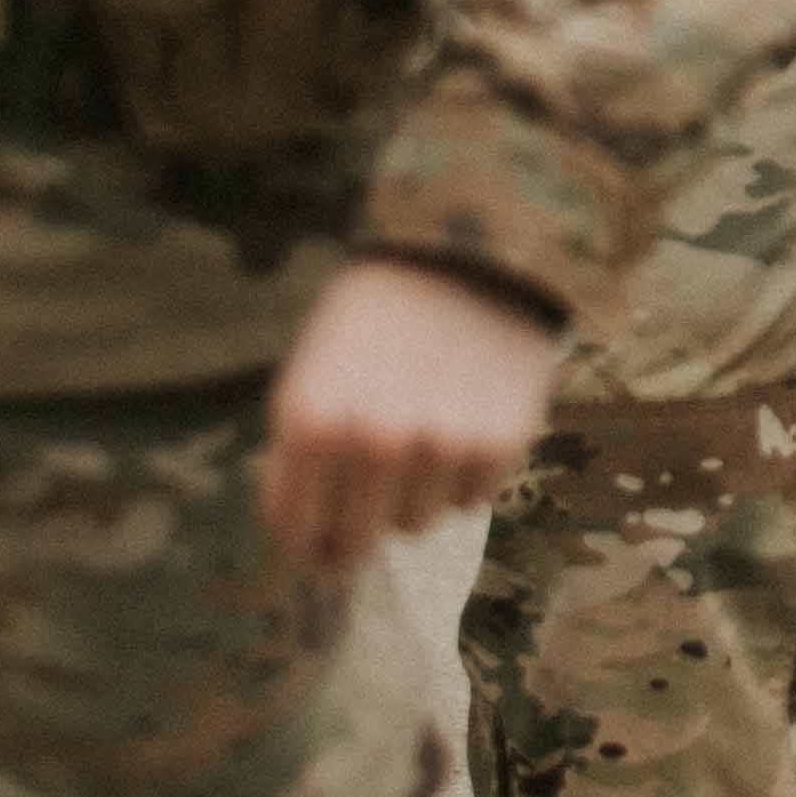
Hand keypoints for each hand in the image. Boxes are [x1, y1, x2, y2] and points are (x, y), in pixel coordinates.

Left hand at [260, 257, 561, 575]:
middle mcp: (373, 441)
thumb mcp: (310, 376)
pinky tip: (466, 415)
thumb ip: (298, 462)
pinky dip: (467, 472)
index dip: (308, 547)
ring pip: (416, 524)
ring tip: (424, 428)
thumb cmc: (372, 323)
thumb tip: (308, 544)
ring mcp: (440, 444)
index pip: (296, 538)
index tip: (321, 543)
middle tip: (372, 495)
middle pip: (356, 544)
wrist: (468, 249)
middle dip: (358, 528)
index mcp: (310, 422)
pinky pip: (471, 500)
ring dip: (416, 492)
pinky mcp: (499, 442)